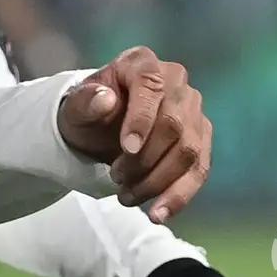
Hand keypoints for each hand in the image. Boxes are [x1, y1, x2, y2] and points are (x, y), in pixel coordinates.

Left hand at [57, 45, 210, 221]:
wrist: (100, 127)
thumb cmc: (88, 112)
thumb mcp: (75, 108)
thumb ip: (85, 103)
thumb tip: (105, 99)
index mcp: (143, 63)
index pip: (151, 86)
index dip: (142, 119)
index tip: (126, 149)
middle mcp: (176, 81)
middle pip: (174, 125)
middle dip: (145, 159)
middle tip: (116, 178)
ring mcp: (193, 110)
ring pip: (189, 152)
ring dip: (158, 181)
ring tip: (127, 197)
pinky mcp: (201, 138)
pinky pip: (199, 171)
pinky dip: (179, 195)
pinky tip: (158, 214)